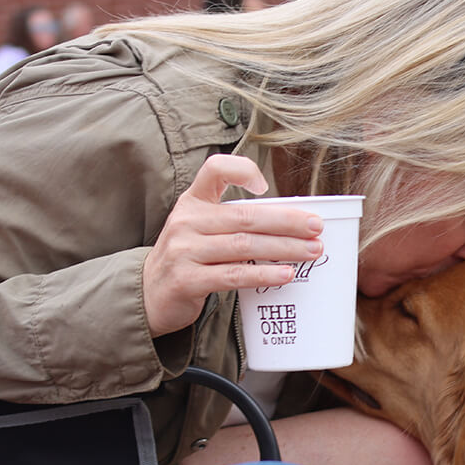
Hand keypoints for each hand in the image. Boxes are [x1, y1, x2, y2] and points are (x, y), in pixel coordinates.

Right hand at [142, 153, 323, 336]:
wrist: (148, 294)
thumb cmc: (186, 258)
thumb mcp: (198, 228)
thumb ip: (231, 219)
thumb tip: (289, 222)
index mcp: (192, 201)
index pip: (215, 169)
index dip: (242, 170)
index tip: (265, 185)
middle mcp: (186, 221)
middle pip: (245, 216)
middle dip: (286, 221)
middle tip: (316, 227)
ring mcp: (184, 251)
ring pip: (244, 246)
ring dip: (283, 249)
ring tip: (311, 252)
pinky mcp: (187, 280)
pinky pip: (233, 275)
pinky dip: (264, 275)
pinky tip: (285, 274)